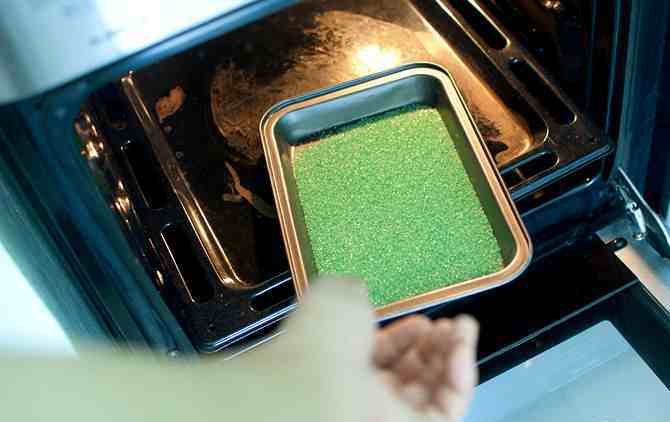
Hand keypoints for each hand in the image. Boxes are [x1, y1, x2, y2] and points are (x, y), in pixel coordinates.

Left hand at [265, 277, 478, 421]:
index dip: (408, 335)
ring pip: (437, 388)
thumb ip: (353, 291)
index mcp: (344, 364)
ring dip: (456, 355)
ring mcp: (390, 412)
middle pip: (415, 370)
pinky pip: (451, 407)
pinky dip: (462, 377)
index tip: (423, 320)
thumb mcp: (335, 296)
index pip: (385, 354)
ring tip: (462, 330)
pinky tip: (460, 350)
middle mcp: (367, 392)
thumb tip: (359, 286)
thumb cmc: (320, 342)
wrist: (320, 379)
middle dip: (437, 343)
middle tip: (450, 324)